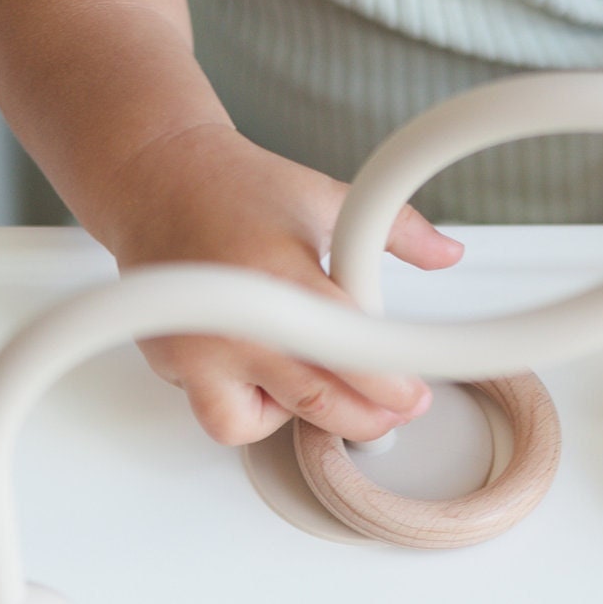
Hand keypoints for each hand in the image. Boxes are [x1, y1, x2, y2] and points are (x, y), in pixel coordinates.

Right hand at [110, 125, 463, 445]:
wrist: (154, 179)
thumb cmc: (233, 188)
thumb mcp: (322, 197)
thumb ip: (394, 228)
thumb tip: (448, 252)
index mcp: (277, 276)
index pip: (348, 353)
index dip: (389, 387)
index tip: (412, 397)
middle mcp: (232, 321)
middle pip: (315, 404)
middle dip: (363, 416)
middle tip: (389, 409)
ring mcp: (194, 350)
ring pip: (262, 425)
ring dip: (296, 412)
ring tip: (310, 371)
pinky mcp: (169, 366)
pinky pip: (222, 415)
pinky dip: (248, 405)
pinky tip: (261, 368)